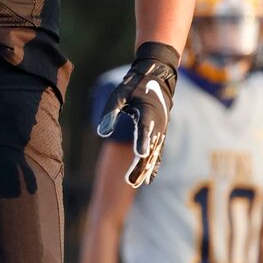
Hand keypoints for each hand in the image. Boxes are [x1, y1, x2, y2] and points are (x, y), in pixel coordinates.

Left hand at [96, 42, 179, 186]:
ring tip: (135, 184)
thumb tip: (101, 133)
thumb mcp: (119, 95)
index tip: (141, 155)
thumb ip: (111, 113)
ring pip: (154, 153)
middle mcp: (157, 123)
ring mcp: (160, 130)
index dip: (143, 142)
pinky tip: (148, 179)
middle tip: (131, 181)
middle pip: (150, 147)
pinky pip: (157, 152)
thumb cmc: (135, 86)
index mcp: (148, 111)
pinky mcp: (160, 133)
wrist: (157, 78)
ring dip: (145, 169)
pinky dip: (153, 165)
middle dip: (140, 166)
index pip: (145, 129)